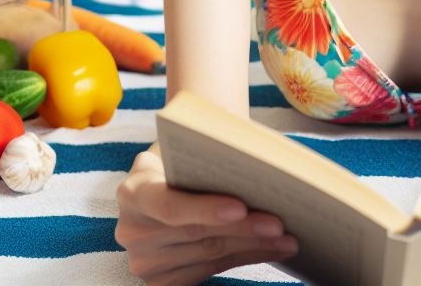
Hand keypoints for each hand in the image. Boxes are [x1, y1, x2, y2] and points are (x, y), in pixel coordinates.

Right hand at [114, 148, 299, 285]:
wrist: (166, 179)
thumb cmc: (186, 157)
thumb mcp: (184, 148)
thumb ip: (208, 154)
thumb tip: (263, 161)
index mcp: (134, 191)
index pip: (168, 205)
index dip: (204, 208)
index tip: (241, 207)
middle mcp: (132, 231)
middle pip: (196, 233)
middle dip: (243, 229)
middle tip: (280, 223)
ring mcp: (145, 261)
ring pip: (209, 255)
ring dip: (253, 246)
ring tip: (287, 237)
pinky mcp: (162, 281)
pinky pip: (212, 269)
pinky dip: (248, 257)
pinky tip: (276, 249)